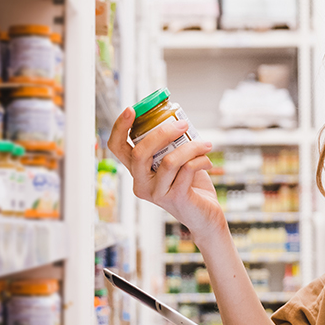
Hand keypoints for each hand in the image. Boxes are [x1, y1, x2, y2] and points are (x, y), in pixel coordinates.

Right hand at [107, 107, 224, 238]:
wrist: (205, 215)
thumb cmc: (190, 184)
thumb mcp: (176, 161)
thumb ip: (171, 145)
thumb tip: (177, 119)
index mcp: (137, 170)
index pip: (117, 148)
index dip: (120, 128)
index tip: (131, 110)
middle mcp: (141, 183)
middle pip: (140, 153)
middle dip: (162, 133)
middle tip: (182, 124)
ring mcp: (156, 193)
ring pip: (169, 161)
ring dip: (191, 147)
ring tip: (205, 144)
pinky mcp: (175, 198)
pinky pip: (186, 170)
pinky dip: (200, 160)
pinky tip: (207, 161)